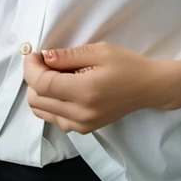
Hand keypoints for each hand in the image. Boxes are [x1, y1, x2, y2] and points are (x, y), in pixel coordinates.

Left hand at [22, 41, 180, 133]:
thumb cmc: (127, 65)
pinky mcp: (84, 129)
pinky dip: (49, 103)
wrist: (149, 88)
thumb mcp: (99, 51)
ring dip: (39, 91)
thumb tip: (43, 57)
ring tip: (54, 74)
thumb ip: (68, 55)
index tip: (35, 53)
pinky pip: (54, 119)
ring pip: (41, 112)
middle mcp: (80, 114)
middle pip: (36, 100)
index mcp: (84, 91)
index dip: (30, 67)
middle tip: (45, 61)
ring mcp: (82, 125)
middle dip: (33, 77)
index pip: (41, 84)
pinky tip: (61, 88)